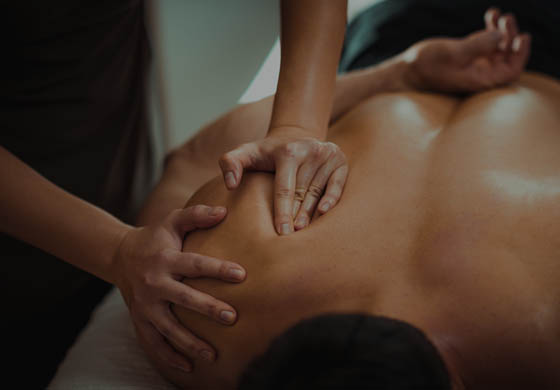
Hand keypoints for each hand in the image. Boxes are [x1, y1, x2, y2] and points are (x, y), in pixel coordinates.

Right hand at [113, 205, 245, 372]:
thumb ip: (197, 214)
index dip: (217, 269)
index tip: (241, 275)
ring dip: (190, 343)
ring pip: (168, 328)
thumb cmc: (156, 238)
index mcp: (165, 259)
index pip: (194, 264)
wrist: (121, 256)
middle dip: (207, 308)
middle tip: (231, 317)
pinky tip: (188, 368)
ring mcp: (145, 305)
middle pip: (183, 298)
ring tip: (213, 355)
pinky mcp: (140, 320)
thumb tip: (224, 211)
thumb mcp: (172, 220)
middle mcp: (154, 284)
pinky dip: (168, 358)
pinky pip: (152, 343)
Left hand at [219, 127, 347, 234]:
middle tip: (289, 240)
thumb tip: (230, 184)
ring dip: (310, 214)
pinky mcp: (340, 161)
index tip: (280, 234)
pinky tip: (324, 213)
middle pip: (302, 192)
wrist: (294, 136)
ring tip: (302, 233)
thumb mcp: (245, 152)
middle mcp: (310, 150)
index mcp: (288, 151)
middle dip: (295, 217)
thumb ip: (230, 163)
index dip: (282, 213)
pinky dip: (332, 199)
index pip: (284, 189)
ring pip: (317, 192)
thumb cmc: (266, 152)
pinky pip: (337, 185)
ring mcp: (327, 155)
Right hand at [400, 8, 530, 92]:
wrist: (406, 71)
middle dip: (510, 36)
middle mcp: (480, 74)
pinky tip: (491, 14)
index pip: (511, 71)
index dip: (521, 55)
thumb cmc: (426, 67)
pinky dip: (491, 27)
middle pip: (507, 56)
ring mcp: (474, 64)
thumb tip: (500, 36)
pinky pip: (486, 41)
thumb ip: (478, 46)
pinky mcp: (466, 55)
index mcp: (480, 80)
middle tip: (506, 19)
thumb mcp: (453, 54)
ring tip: (498, 14)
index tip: (522, 37)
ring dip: (502, 29)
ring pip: (498, 46)